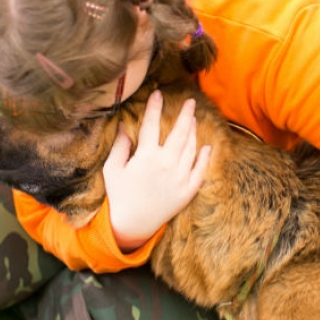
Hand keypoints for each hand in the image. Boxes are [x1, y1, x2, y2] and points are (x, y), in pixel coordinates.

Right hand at [103, 90, 211, 251]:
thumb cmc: (119, 196)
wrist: (132, 225)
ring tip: (194, 120)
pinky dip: (205, 158)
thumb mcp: (112, 169)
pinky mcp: (187, 191)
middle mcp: (166, 164)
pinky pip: (200, 170)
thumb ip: (120, 147)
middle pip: (179, 133)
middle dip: (186, 115)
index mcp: (146, 156)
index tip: (159, 94)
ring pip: (191, 148)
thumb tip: (124, 127)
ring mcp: (179, 177)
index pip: (152, 125)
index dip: (155, 107)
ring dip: (194, 132)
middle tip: (191, 102)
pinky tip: (207, 147)